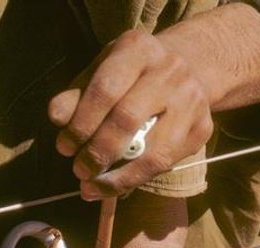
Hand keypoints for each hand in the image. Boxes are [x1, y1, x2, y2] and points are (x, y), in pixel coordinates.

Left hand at [48, 5, 259, 199]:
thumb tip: (57, 118)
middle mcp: (170, 71)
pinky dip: (135, 180)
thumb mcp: (99, 74)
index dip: (81, 124)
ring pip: (153, 152)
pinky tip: (113, 185)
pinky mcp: (203, 128)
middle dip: (97, 152)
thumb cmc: (130, 76)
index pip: (105, 90)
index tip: (63, 148)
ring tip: (91, 187)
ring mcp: (192, 100)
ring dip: (117, 177)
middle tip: (78, 170)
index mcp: (138, 49)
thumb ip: (76, 96)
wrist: (185, 70)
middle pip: (128, 120)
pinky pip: (166, 164)